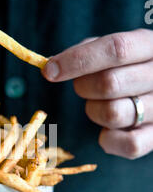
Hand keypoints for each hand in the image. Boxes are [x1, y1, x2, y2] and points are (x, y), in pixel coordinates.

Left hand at [42, 29, 152, 158]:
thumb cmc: (126, 66)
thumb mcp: (113, 49)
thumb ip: (87, 51)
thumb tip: (52, 66)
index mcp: (150, 46)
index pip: (116, 49)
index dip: (78, 60)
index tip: (49, 70)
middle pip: (110, 83)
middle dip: (83, 87)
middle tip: (81, 86)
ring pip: (113, 114)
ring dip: (94, 111)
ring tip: (100, 104)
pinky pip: (129, 145)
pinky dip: (109, 139)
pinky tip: (108, 129)